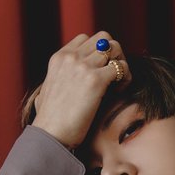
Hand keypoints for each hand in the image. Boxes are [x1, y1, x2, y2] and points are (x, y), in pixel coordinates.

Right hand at [31, 31, 129, 148]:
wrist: (50, 135)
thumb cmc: (51, 121)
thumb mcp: (48, 91)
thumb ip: (59, 80)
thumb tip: (67, 81)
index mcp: (60, 58)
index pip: (87, 39)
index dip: (99, 52)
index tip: (100, 71)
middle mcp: (71, 57)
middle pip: (104, 39)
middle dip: (113, 54)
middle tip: (114, 76)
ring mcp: (83, 67)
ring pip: (116, 49)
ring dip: (121, 66)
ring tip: (117, 85)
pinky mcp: (95, 80)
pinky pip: (122, 68)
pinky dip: (126, 79)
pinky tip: (119, 92)